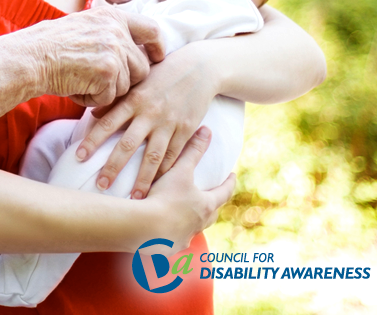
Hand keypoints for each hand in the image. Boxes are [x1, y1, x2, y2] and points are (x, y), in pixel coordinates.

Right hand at [30, 7, 164, 107]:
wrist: (31, 57)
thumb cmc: (50, 45)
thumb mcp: (84, 25)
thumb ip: (108, 33)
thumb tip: (130, 47)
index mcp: (113, 17)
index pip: (152, 30)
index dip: (158, 47)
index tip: (156, 58)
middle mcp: (117, 31)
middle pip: (142, 67)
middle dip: (125, 81)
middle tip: (100, 83)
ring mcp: (114, 51)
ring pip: (126, 86)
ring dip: (105, 91)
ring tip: (79, 80)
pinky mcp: (108, 73)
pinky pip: (110, 98)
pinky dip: (92, 99)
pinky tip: (74, 87)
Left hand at [75, 45, 215, 197]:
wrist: (199, 68)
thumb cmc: (162, 73)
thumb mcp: (137, 81)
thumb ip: (117, 98)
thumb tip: (93, 114)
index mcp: (133, 99)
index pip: (107, 123)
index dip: (92, 140)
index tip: (79, 156)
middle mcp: (149, 113)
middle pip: (128, 145)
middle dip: (113, 167)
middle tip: (100, 185)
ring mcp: (169, 123)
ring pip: (152, 156)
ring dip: (142, 179)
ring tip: (133, 198)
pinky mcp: (186, 130)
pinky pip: (173, 156)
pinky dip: (164, 172)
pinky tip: (157, 186)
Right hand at [143, 126, 235, 251]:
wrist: (144, 228)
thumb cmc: (165, 197)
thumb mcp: (179, 170)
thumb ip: (192, 150)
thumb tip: (206, 130)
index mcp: (205, 205)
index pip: (223, 192)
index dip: (228, 183)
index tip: (232, 175)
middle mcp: (199, 224)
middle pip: (212, 214)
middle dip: (212, 204)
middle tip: (210, 196)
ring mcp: (185, 237)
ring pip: (194, 228)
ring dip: (192, 221)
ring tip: (186, 214)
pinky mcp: (170, 247)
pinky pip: (176, 239)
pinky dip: (173, 233)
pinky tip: (165, 231)